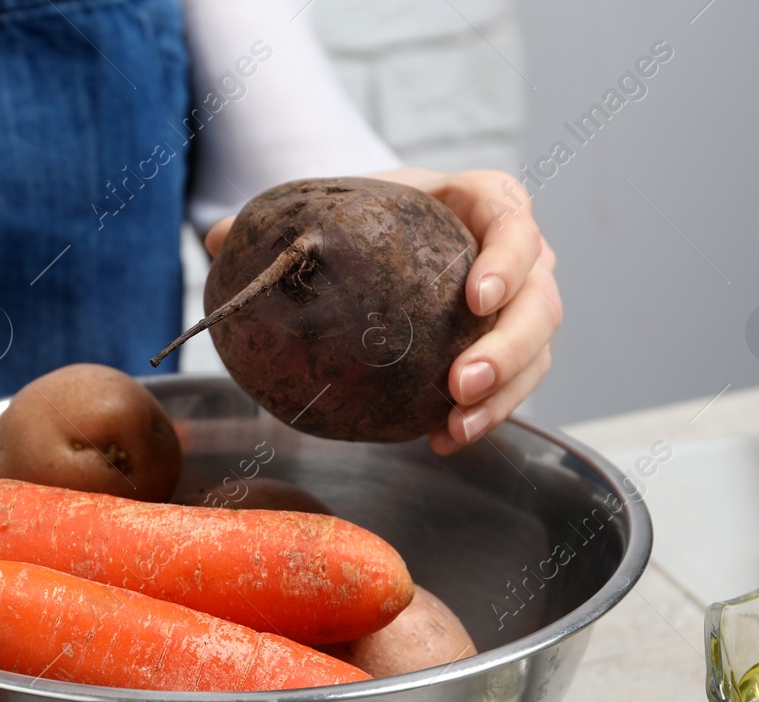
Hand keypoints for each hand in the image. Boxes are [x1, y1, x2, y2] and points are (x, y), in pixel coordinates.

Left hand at [204, 167, 559, 453]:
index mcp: (485, 203)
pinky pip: (510, 391)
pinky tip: (440, 441)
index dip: (508, 258)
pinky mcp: (511, 354)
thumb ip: (283, 218)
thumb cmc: (371, 219)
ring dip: (504, 395)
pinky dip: (483, 419)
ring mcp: (521, 309)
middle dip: (508, 347)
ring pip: (537, 354)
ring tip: (455, 424)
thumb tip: (218, 239)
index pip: (514, 220)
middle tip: (459, 382)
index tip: (474, 296)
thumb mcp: (334, 207)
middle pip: (540, 301)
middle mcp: (520, 257)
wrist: (391, 244)